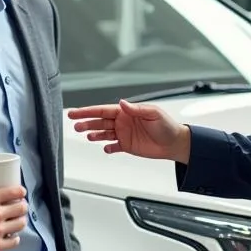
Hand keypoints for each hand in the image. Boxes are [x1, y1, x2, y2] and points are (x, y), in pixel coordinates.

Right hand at [0, 186, 27, 250]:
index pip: (14, 191)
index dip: (20, 191)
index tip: (21, 193)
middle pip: (21, 207)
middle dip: (22, 207)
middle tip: (19, 209)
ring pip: (21, 224)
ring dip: (20, 222)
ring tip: (16, 222)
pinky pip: (14, 241)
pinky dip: (14, 239)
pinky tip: (11, 237)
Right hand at [67, 100, 190, 161]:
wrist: (175, 143)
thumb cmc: (166, 126)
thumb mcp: (153, 113)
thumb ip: (136, 109)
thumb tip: (122, 102)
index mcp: (126, 112)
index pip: (103, 110)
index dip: (88, 111)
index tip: (76, 112)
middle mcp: (123, 122)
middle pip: (100, 121)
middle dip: (87, 123)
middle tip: (75, 125)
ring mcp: (124, 134)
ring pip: (104, 133)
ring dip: (95, 134)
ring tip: (88, 136)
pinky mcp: (127, 145)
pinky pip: (114, 146)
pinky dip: (108, 147)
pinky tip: (105, 148)